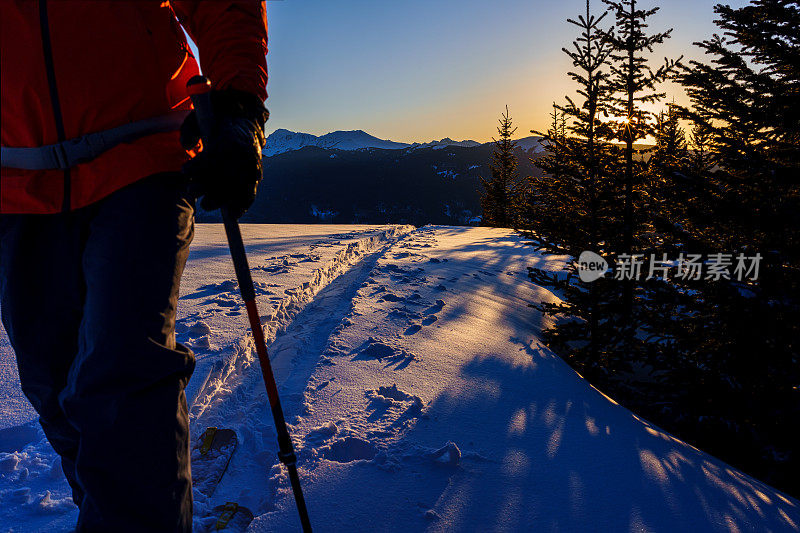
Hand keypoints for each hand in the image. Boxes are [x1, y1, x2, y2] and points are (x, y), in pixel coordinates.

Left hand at [180, 89, 268, 218]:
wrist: (244, 116)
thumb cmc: (218, 118)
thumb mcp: (201, 118)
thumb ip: (191, 130)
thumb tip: (187, 146)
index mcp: (232, 138)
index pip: (215, 158)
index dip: (199, 168)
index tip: (185, 170)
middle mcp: (244, 154)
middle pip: (226, 177)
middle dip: (207, 188)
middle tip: (191, 191)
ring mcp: (253, 165)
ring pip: (239, 189)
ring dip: (222, 200)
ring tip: (206, 205)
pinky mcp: (257, 173)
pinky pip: (251, 193)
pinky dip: (242, 205)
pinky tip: (233, 214)